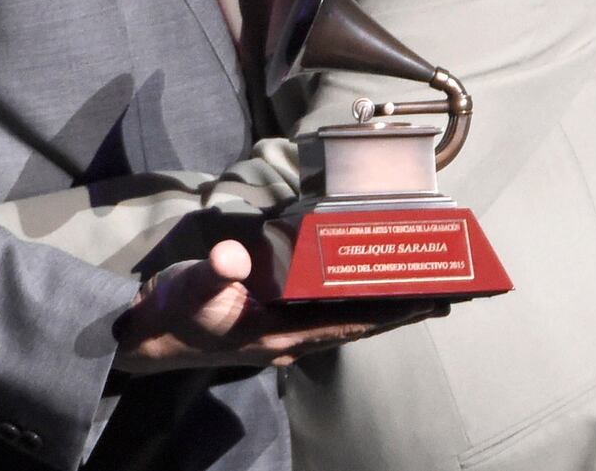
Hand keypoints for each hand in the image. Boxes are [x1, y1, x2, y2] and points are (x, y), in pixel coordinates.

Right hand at [113, 239, 443, 373]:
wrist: (146, 336)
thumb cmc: (172, 313)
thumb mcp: (189, 290)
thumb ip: (212, 274)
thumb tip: (231, 256)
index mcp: (279, 334)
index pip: (349, 324)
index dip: (391, 312)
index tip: (431, 300)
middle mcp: (291, 340)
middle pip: (359, 325)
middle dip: (402, 311)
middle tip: (449, 295)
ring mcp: (285, 334)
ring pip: (347, 322)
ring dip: (384, 309)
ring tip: (424, 295)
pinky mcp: (276, 323)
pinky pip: (328, 315)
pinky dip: (355, 304)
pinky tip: (368, 293)